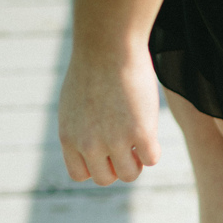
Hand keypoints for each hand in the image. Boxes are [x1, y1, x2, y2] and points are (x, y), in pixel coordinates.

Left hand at [57, 46, 161, 185]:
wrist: (108, 44)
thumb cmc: (93, 67)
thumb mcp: (75, 104)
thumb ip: (81, 130)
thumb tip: (96, 150)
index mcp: (69, 137)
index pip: (80, 174)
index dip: (96, 166)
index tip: (105, 150)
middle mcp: (89, 144)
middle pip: (106, 178)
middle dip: (117, 165)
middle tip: (126, 143)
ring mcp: (115, 140)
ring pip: (130, 174)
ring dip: (137, 160)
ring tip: (139, 137)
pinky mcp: (141, 133)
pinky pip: (151, 159)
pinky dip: (153, 149)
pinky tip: (150, 128)